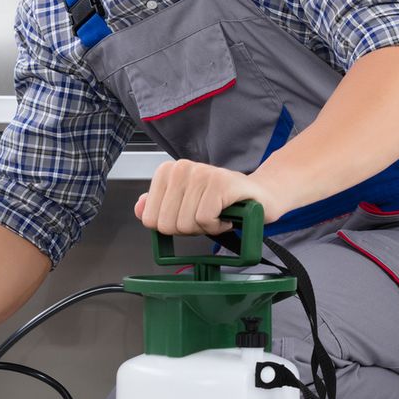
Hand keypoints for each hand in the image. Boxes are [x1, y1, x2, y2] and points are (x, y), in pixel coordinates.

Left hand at [134, 159, 278, 234]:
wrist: (259, 197)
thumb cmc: (221, 202)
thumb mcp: (185, 205)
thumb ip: (159, 206)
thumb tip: (140, 208)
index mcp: (167, 172)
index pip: (150, 218)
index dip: (171, 227)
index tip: (188, 217)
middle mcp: (181, 168)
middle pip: (166, 224)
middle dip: (187, 230)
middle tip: (205, 218)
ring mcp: (200, 173)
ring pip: (185, 223)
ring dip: (205, 229)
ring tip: (217, 215)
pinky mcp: (219, 183)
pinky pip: (204, 219)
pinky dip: (217, 227)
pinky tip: (225, 217)